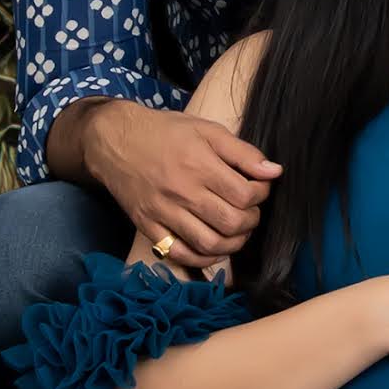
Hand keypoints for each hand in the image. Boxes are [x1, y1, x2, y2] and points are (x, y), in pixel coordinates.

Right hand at [82, 97, 279, 269]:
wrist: (114, 140)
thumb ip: (242, 152)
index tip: (260, 188)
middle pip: (231, 223)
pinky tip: (214, 249)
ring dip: (233, 243)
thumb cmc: (164, 132)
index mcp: (199, 164)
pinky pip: (180, 254)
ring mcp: (163, 212)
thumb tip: (274, 171)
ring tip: (237, 231)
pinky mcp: (148, 226)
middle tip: (250, 211)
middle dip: (251, 221)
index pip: (245, 194)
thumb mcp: (206, 129)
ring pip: (209, 244)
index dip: (261, 195)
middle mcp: (182, 192)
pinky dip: (203, 259)